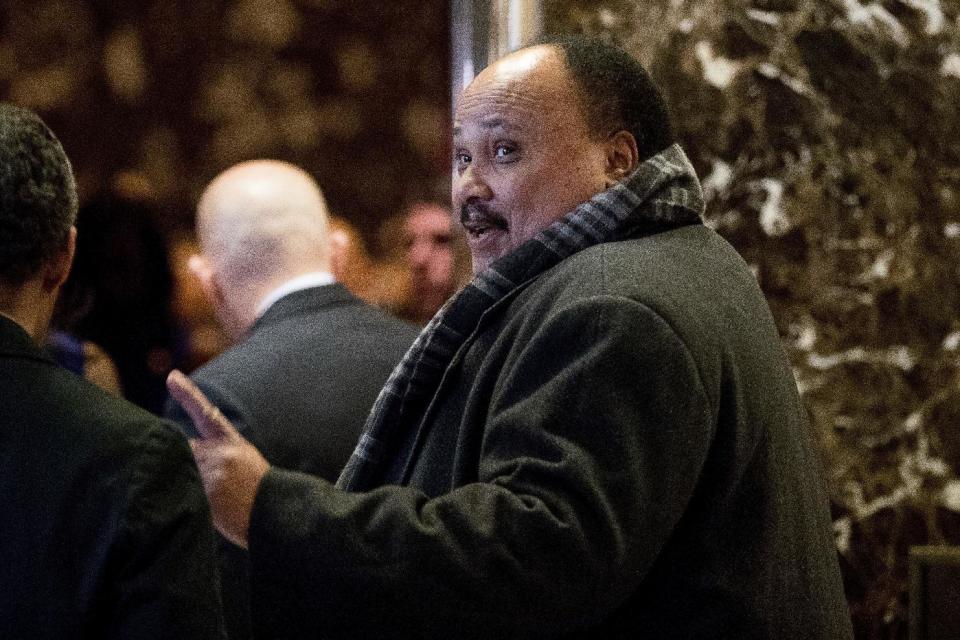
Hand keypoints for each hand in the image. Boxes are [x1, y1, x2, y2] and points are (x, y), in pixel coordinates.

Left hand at [166, 369, 269, 548]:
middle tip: (200, 478)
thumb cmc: (259, 490)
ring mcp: (213, 475)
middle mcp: (221, 454)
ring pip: (181, 471)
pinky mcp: (206, 497)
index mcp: (232, 443)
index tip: (172, 377)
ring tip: (210, 497)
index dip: (188, 394)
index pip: (206, 413)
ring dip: (182, 482)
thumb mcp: (245, 460)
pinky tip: (204, 508)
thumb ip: (216, 454)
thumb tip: (187, 454)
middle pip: (184, 449)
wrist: (275, 513)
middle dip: (180, 460)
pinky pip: (184, 492)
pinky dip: (185, 499)